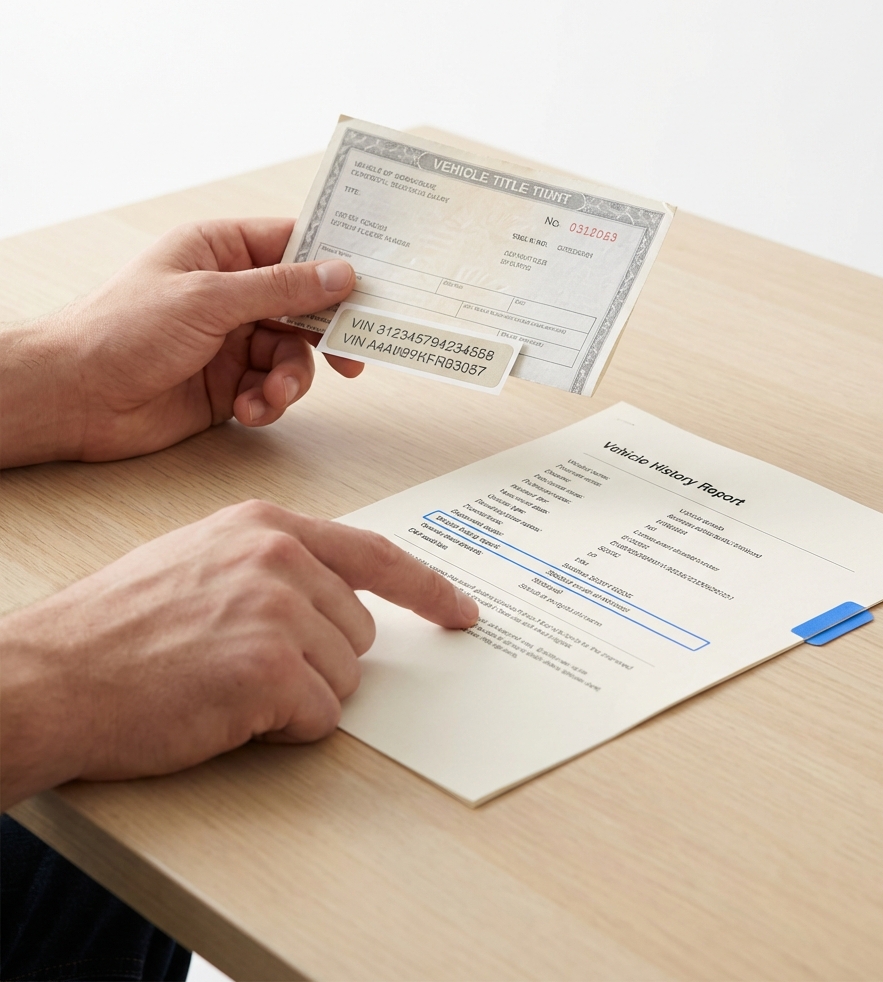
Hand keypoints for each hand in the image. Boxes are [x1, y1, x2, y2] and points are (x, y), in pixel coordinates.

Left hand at [0, 218, 361, 467]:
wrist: (76, 398)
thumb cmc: (123, 330)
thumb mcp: (209, 299)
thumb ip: (280, 289)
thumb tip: (340, 274)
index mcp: (220, 250)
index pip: (293, 244)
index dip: (333, 263)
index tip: (369, 287)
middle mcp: (230, 292)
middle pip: (303, 305)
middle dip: (324, 335)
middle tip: (350, 358)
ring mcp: (231, 339)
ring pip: (293, 354)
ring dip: (290, 379)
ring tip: (270, 394)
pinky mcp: (229, 382)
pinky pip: (272, 387)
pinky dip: (269, 401)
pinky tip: (249, 408)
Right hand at [0, 501, 478, 808]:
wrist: (52, 673)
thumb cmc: (119, 626)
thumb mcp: (203, 561)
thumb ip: (278, 568)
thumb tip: (338, 605)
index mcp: (267, 526)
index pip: (374, 554)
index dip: (426, 588)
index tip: (460, 611)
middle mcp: (280, 558)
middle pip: (358, 631)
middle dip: (317, 661)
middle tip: (244, 663)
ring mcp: (278, 611)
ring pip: (344, 679)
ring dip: (298, 696)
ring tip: (227, 683)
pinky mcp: (270, 670)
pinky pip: (320, 717)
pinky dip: (284, 727)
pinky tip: (229, 711)